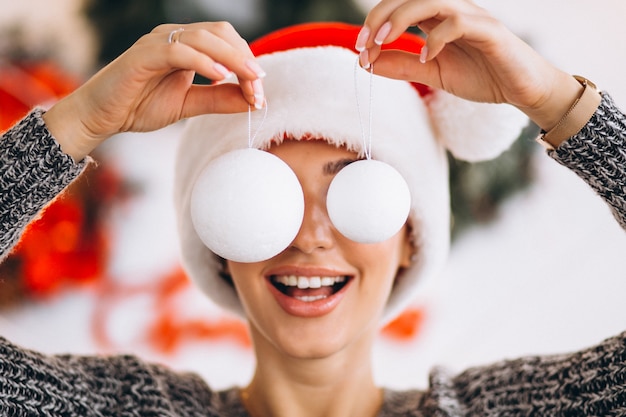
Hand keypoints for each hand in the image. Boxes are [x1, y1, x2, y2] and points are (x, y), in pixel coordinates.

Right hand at [44, 22, 265, 160]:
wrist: (100, 117)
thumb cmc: (139, 106)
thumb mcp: (188, 105)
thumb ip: (218, 99)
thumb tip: (253, 101)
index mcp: (186, 46)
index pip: (227, 43)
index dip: (248, 64)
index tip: (260, 94)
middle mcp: (174, 37)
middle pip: (221, 33)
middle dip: (246, 60)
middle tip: (259, 89)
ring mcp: (158, 43)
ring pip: (204, 38)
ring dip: (233, 60)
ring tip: (251, 82)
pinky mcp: (143, 55)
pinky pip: (178, 51)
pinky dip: (203, 62)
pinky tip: (220, 76)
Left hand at [356, 0, 582, 129]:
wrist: (521, 89)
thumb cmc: (481, 76)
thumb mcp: (431, 73)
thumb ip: (401, 66)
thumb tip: (366, 64)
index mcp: (436, 18)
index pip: (399, 7)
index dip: (375, 23)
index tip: (360, 49)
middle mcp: (451, 11)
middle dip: (380, 17)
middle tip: (364, 44)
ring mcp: (471, 17)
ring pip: (432, 1)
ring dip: (401, 19)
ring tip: (384, 42)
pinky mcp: (489, 31)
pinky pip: (458, 22)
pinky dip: (436, 38)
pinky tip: (425, 58)